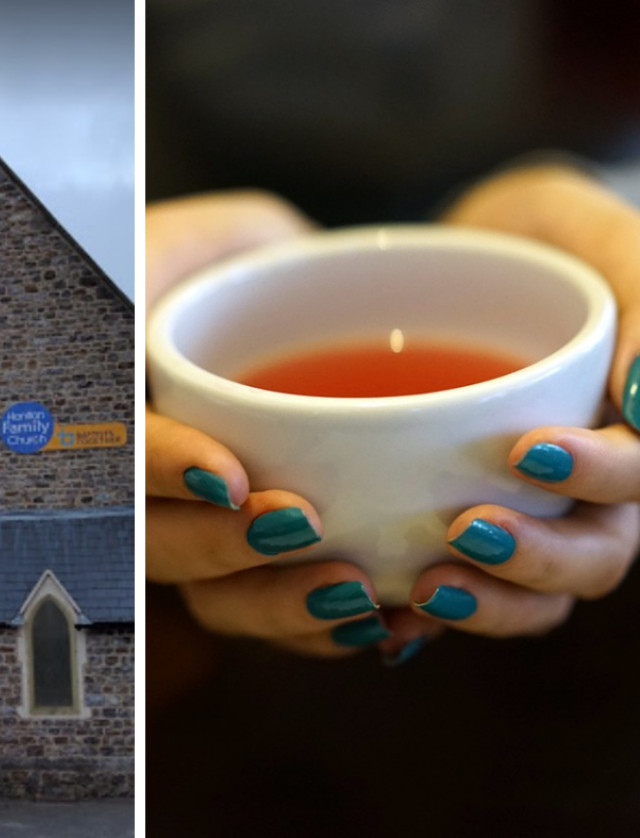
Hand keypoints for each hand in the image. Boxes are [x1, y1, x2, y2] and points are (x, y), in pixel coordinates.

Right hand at [147, 191, 399, 658]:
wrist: (310, 300)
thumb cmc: (233, 270)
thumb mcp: (188, 245)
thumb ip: (151, 261)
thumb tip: (137, 283)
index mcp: (124, 412)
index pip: (121, 452)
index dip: (164, 473)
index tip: (225, 475)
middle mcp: (160, 484)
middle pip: (161, 543)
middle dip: (222, 547)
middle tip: (297, 524)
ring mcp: (216, 527)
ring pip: (219, 596)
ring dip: (281, 606)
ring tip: (357, 595)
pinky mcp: (276, 558)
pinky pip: (286, 615)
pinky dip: (330, 630)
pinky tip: (387, 623)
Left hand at [395, 165, 639, 639]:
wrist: (450, 255)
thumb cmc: (534, 235)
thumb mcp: (587, 229)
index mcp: (628, 429)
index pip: (637, 481)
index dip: (599, 479)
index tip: (529, 450)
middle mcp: (588, 486)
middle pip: (591, 558)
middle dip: (537, 561)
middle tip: (464, 531)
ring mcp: (525, 511)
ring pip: (530, 594)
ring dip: (486, 603)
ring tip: (422, 588)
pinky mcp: (456, 521)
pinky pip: (455, 584)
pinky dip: (426, 607)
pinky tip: (384, 609)